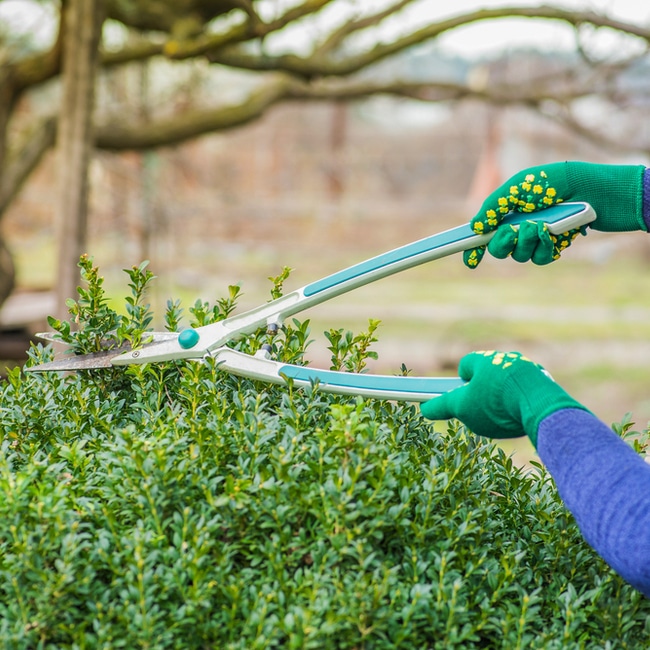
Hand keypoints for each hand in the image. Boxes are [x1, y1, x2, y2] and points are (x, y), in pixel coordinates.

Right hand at [420, 350, 587, 446]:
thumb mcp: (462, 408)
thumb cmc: (494, 403)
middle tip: (483, 410)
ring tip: (506, 417)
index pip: (466, 365)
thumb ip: (442, 406)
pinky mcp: (545, 382)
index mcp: (483, 360)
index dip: (460, 381)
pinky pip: (528, 391)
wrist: (540, 405)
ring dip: (505, 396)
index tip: (461, 396)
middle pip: (488, 374)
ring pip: (509, 382)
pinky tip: (523, 417)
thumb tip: (425, 408)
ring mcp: (527, 370)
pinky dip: (523, 402)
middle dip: (484, 390)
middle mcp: (506, 359)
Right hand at [463, 161, 645, 268]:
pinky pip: (540, 258)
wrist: (591, 190)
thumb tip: (475, 227)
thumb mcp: (517, 187)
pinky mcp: (554, 247)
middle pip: (498, 250)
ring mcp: (535, 239)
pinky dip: (544, 247)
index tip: (468, 259)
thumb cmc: (554, 183)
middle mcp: (518, 228)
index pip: (484, 235)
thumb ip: (494, 206)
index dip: (473, 248)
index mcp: (506, 213)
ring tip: (539, 226)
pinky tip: (552, 234)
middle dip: (501, 244)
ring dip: (525, 242)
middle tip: (510, 232)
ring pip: (519, 256)